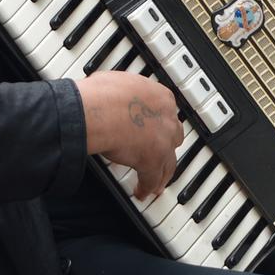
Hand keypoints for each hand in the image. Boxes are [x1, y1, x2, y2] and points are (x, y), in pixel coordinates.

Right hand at [78, 71, 182, 199]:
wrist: (100, 111)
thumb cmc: (102, 94)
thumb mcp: (117, 82)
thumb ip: (123, 90)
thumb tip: (111, 91)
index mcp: (160, 97)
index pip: (166, 112)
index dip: (159, 122)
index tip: (152, 126)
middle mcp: (166, 120)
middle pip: (174, 137)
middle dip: (166, 145)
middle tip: (157, 151)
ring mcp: (163, 143)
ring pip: (169, 163)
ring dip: (162, 173)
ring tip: (156, 181)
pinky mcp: (152, 162)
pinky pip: (151, 180)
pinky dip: (145, 187)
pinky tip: (140, 192)